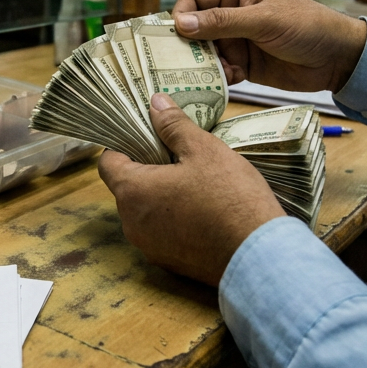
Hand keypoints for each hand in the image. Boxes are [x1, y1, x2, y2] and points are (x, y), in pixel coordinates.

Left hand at [97, 93, 284, 286]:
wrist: (258, 256)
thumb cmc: (230, 197)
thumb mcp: (204, 151)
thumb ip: (174, 126)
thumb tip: (156, 103)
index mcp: (132, 192)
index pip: (108, 163)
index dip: (123, 146)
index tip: (145, 137)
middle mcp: (132, 224)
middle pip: (127, 188)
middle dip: (148, 170)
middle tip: (179, 156)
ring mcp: (150, 247)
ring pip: (145, 212)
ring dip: (162, 196)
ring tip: (195, 183)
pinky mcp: (169, 264)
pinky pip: (163, 234)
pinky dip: (175, 220)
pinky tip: (204, 211)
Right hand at [172, 0, 366, 93]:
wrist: (338, 58)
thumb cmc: (307, 26)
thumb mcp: (264, 20)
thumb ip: (223, 21)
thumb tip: (181, 24)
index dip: (181, 16)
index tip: (173, 37)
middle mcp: (231, 14)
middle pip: (193, 28)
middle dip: (184, 45)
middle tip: (172, 63)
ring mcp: (236, 41)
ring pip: (203, 53)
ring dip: (198, 65)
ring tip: (194, 77)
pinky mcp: (242, 65)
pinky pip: (219, 72)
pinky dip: (216, 79)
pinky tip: (223, 83)